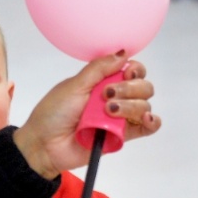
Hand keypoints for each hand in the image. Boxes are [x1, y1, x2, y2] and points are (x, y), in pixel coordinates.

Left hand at [14, 55, 159, 178]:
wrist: (45, 144)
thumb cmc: (54, 113)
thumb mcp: (74, 85)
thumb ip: (99, 69)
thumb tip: (123, 53)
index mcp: (104, 82)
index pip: (132, 71)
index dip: (134, 71)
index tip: (125, 74)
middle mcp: (116, 97)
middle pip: (143, 88)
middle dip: (130, 89)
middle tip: (107, 96)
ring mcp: (120, 117)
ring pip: (145, 106)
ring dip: (131, 106)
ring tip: (109, 112)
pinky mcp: (124, 136)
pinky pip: (148, 128)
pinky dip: (152, 122)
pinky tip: (145, 119)